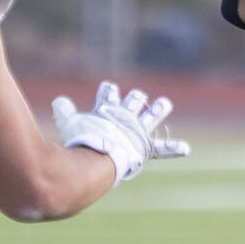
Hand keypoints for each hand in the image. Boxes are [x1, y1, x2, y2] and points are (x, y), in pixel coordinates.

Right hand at [52, 81, 189, 184]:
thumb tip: (58, 100)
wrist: (98, 156)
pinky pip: (162, 148)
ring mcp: (137, 132)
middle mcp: (125, 118)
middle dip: (135, 99)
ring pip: (150, 117)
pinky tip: (186, 148)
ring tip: (165, 103)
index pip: (107, 95)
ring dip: (158, 109)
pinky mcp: (146, 147)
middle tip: (137, 96)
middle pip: (132, 102)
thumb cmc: (82, 141)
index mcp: (107, 111)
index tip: (109, 87)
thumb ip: (63, 111)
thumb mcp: (69, 123)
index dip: (108, 91)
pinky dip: (173, 148)